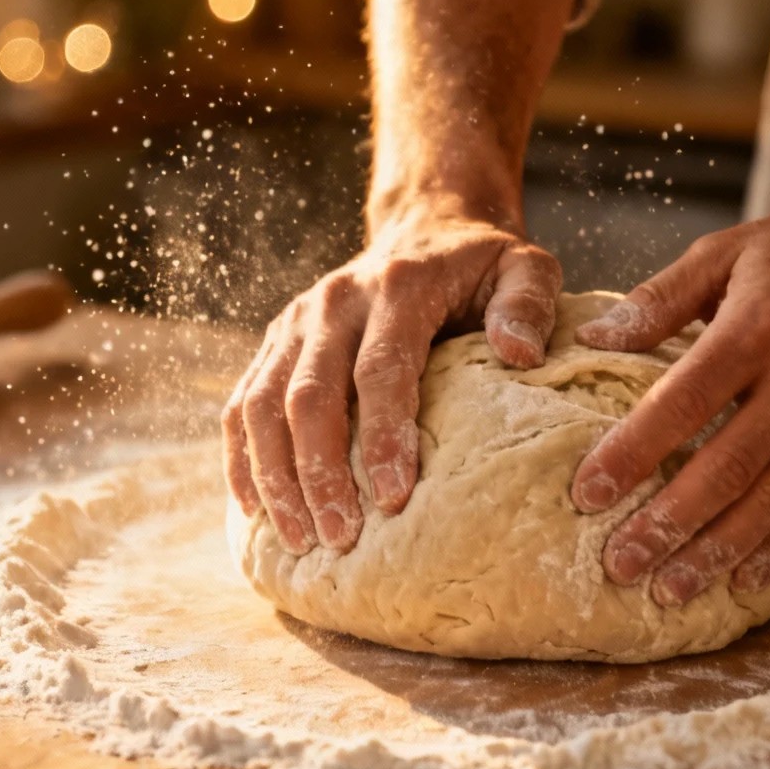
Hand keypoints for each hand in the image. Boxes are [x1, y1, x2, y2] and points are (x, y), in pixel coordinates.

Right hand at [223, 210, 562, 553]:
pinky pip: (241, 404)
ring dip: (275, 477)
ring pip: (262, 404)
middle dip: (319, 473)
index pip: (380, 369)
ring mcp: (294, 322)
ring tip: (299, 540)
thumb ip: (528, 303)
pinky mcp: (274, 342)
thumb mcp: (524, 266)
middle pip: (308, 395)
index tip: (394, 498)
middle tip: (340, 538)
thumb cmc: (481, 266)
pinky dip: (242, 458)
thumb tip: (519, 354)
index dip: (383, 436)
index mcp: (396, 287)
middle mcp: (333, 302)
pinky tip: (254, 510)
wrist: (424, 228)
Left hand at [570, 193, 769, 605]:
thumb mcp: (728, 251)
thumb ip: (660, 299)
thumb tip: (593, 340)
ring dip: (717, 553)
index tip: (586, 494)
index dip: (633, 453)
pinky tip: (743, 581)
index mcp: (758, 327)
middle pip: (726, 468)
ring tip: (669, 592)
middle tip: (618, 565)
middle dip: (668, 525)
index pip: (682, 403)